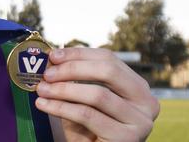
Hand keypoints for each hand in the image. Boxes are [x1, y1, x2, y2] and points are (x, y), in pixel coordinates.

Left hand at [35, 47, 159, 141]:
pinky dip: (61, 107)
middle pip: (109, 71)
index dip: (79, 54)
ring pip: (98, 94)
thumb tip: (52, 57)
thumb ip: (76, 78)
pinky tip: (44, 104)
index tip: (53, 55)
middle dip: (73, 68)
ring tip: (42, 90)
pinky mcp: (127, 139)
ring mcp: (140, 122)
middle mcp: (146, 102)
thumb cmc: (87, 128)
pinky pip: (87, 115)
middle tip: (47, 73)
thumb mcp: (84, 99)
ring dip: (63, 89)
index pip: (109, 59)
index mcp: (137, 87)